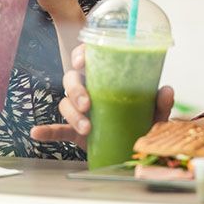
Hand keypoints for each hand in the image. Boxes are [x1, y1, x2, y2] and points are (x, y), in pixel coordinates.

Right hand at [30, 44, 174, 149]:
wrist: (134, 149)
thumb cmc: (141, 122)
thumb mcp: (154, 113)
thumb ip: (160, 103)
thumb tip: (166, 90)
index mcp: (105, 78)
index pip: (88, 58)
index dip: (81, 54)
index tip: (82, 61)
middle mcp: (89, 91)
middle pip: (72, 79)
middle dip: (76, 89)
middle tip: (88, 103)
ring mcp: (80, 111)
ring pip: (64, 103)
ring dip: (72, 114)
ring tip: (87, 127)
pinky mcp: (75, 132)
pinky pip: (57, 130)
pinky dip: (47, 131)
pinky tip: (37, 133)